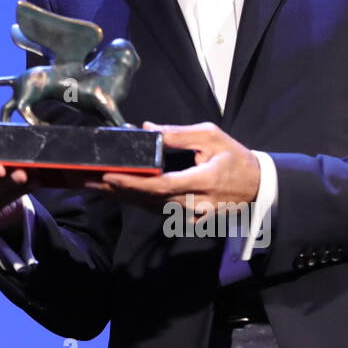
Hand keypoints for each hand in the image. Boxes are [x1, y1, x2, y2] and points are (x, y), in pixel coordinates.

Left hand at [85, 121, 260, 216]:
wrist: (257, 187)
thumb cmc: (235, 158)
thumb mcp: (212, 137)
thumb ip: (179, 133)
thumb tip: (149, 127)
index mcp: (203, 181)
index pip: (162, 185)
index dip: (134, 183)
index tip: (110, 175)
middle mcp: (196, 203)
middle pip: (150, 199)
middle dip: (119, 190)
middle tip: (90, 180)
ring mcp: (194, 215)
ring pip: (152, 207)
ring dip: (125, 196)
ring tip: (97, 185)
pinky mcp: (191, 220)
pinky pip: (160, 211)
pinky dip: (140, 201)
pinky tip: (121, 192)